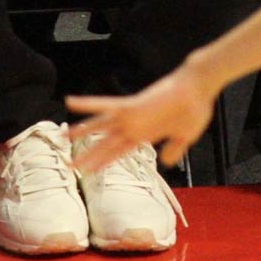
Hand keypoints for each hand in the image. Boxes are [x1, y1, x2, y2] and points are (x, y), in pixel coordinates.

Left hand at [67, 63, 216, 169]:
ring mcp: (131, 116)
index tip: (90, 171)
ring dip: (81, 131)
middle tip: (69, 166)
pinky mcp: (131, 105)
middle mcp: (134, 126)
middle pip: (106, 144)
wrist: (198, 88)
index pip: (120, 152)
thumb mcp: (186, 136)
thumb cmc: (196, 110)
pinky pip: (104, 105)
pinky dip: (87, 103)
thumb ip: (175, 149)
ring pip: (100, 126)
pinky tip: (71, 101)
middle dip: (88, 156)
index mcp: (146, 135)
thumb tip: (167, 162)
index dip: (105, 162)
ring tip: (62, 136)